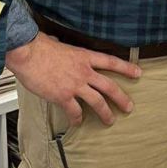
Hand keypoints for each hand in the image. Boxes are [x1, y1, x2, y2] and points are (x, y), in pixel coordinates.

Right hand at [5, 33, 141, 126]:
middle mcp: (84, 71)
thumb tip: (65, 52)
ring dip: (105, 113)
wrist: (28, 53)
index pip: (111, 62)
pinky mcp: (63, 96)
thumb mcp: (61, 44)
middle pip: (109, 86)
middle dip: (121, 98)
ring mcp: (75, 84)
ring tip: (110, 121)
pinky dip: (77, 119)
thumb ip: (69, 53)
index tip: (138, 73)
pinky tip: (78, 123)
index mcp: (85, 56)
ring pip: (97, 101)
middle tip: (129, 107)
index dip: (127, 68)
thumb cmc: (40, 47)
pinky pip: (75, 111)